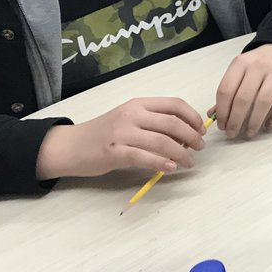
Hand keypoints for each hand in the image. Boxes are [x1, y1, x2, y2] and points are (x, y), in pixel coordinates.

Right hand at [35, 97, 206, 180]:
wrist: (70, 146)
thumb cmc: (103, 133)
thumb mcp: (128, 119)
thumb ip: (152, 122)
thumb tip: (184, 135)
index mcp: (138, 104)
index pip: (174, 104)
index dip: (192, 117)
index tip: (201, 130)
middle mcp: (132, 115)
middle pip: (172, 123)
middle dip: (192, 136)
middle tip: (199, 148)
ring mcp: (122, 133)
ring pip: (162, 141)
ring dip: (181, 153)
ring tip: (189, 162)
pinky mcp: (114, 152)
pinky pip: (145, 157)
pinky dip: (162, 163)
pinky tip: (171, 168)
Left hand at [215, 44, 271, 137]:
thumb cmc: (260, 64)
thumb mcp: (241, 71)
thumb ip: (229, 91)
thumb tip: (214, 114)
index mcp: (241, 63)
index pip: (226, 90)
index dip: (222, 112)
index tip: (222, 125)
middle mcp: (258, 65)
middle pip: (243, 98)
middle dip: (236, 121)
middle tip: (233, 133)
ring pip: (263, 102)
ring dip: (254, 122)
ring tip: (250, 132)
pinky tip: (268, 125)